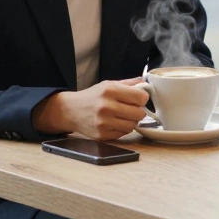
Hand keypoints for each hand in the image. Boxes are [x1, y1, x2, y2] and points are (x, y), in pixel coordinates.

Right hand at [33, 78, 148, 140]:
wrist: (71, 110)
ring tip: (123, 116)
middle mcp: (107, 106)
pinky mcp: (102, 135)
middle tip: (131, 108)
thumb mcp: (108, 84)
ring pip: (132, 125)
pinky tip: (115, 123)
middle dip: (138, 111)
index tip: (139, 99)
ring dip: (131, 121)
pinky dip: (122, 129)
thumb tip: (147, 85)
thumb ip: (129, 84)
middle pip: (139, 113)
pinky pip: (123, 133)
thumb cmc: (92, 96)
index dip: (143, 98)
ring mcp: (104, 122)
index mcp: (110, 90)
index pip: (140, 97)